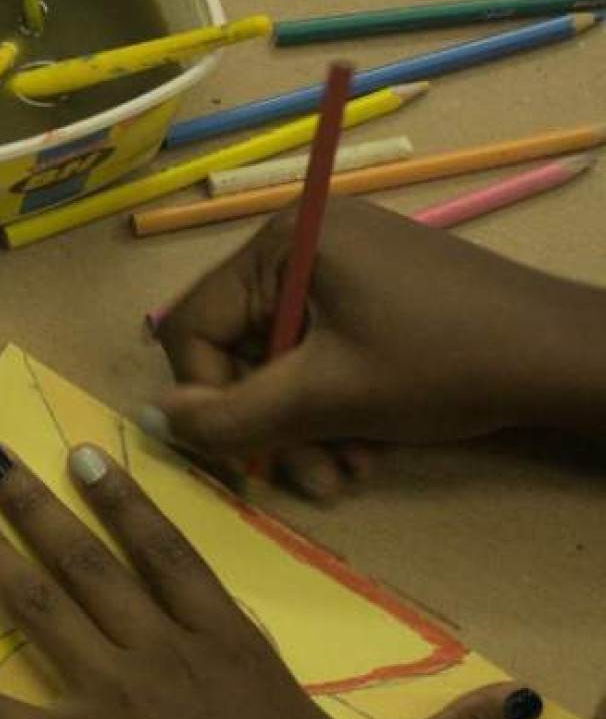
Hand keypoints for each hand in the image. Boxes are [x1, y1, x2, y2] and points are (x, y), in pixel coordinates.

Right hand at [153, 199, 605, 499]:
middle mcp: (302, 240)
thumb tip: (153, 419)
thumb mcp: (325, 398)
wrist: (569, 360)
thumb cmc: (442, 365)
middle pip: (238, 347)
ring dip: (302, 426)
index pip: (193, 325)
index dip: (207, 398)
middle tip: (309, 479)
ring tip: (346, 473)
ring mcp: (343, 264)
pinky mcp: (376, 292)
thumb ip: (230, 416)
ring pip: (280, 361)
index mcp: (281, 241)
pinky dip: (333, 405)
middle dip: (268, 421)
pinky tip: (366, 446)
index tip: (245, 453)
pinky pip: (320, 352)